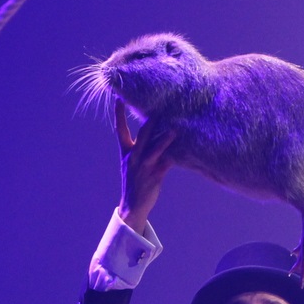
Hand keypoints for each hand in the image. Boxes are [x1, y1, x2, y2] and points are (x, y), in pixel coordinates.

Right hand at [115, 99, 174, 234]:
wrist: (133, 205)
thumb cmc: (136, 181)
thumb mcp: (134, 163)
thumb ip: (143, 148)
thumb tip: (156, 131)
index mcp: (126, 153)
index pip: (120, 130)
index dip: (119, 114)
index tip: (118, 98)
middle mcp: (134, 157)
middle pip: (142, 136)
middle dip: (150, 122)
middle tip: (157, 108)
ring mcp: (144, 167)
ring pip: (155, 149)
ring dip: (165, 139)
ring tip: (174, 130)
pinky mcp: (155, 176)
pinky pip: (166, 163)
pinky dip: (175, 156)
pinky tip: (185, 150)